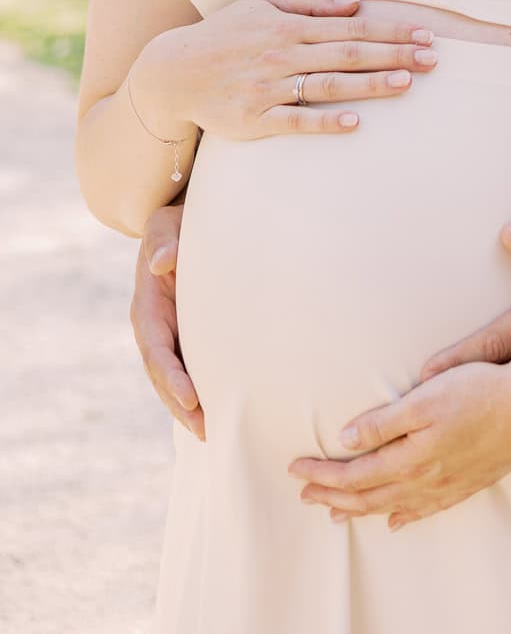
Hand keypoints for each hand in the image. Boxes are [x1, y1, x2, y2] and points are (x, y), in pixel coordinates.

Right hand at [130, 0, 436, 141]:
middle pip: (348, 54)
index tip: (425, 35)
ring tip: (405, 84)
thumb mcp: (262, 5)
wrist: (173, 72)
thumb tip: (353, 4)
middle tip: (432, 59)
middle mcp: (283, 54)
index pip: (351, 27)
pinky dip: (325, 122)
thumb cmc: (225, 34)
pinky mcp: (255, 119)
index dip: (391, 30)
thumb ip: (309, 3)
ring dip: (369, 84)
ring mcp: (269, 87)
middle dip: (393, 55)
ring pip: (328, 86)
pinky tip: (354, 123)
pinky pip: (295, 122)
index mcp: (289, 26)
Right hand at [131, 203, 203, 439]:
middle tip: (205, 428)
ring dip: (190, 406)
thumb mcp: (167, 223)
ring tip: (213, 432)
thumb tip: (161, 263)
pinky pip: (191, 366)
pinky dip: (200, 390)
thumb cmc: (177, 222)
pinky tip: (220, 410)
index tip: (190, 396)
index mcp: (148, 305)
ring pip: (175, 377)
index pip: (156, 346)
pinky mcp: (187, 335)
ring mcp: (170, 334)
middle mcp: (155, 326)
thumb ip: (164, 239)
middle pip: (163, 373)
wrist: (183, 224)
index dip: (171, 374)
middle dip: (180, 403)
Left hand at [289, 360, 510, 527]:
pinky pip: (427, 509)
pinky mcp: (469, 483)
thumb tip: (346, 440)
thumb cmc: (480, 392)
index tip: (295, 470)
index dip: (322, 474)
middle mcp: (426, 479)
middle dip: (332, 495)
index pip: (353, 475)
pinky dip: (404, 516)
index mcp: (410, 458)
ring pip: (394, 506)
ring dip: (361, 510)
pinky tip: (397, 521)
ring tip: (337, 513)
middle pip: (368, 496)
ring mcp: (449, 485)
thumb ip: (383, 421)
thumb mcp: (425, 398)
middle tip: (304, 493)